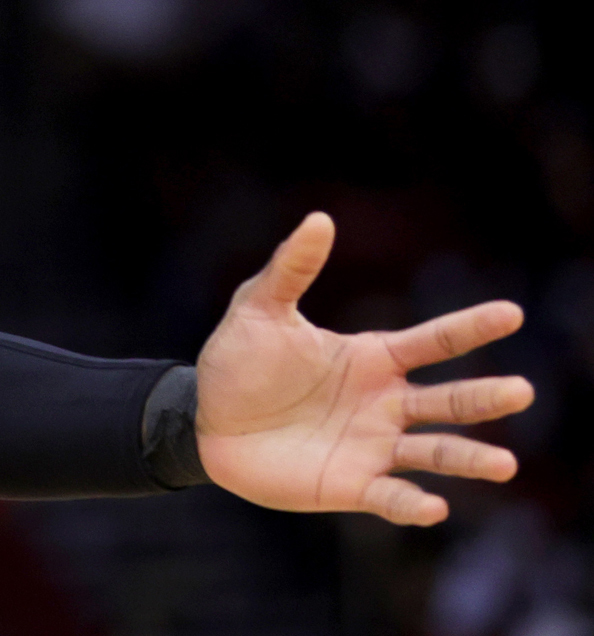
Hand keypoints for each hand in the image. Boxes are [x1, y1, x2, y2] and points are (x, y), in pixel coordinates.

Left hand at [197, 211, 534, 525]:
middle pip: (449, 400)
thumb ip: (292, 269)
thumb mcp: (259, 308)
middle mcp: (385, 403)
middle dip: (485, 396)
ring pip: (436, 453)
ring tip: (505, 464)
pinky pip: (392, 498)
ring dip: (469, 459)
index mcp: (372, 359)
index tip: (510, 314)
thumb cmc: (237, 362)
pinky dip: (414, 504)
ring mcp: (373, 446)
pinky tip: (434, 506)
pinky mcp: (353, 486)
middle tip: (522, 392)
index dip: (470, 327)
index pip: (433, 342)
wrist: (204, 421)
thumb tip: (319, 219)